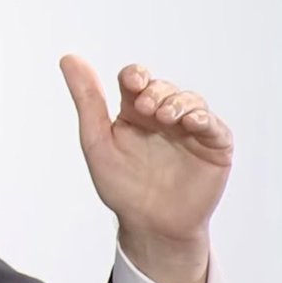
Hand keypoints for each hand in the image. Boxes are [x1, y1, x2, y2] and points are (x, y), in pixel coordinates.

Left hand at [59, 55, 233, 282]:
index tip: (132, 84)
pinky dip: (203, 118)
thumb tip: (68, 57)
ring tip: (166, 117)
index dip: (135, 76)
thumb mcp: (97, 140)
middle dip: (156, 92)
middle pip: (163, 87)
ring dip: (179, 102)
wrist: (150, 225)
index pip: (135, 80)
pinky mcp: (213, 145)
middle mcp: (162, 116)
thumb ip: (87, 100)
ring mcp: (190, 129)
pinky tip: (191, 122)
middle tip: (148, 108)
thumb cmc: (122, 186)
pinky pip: (213, 124)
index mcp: (134, 113)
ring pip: (190, 100)